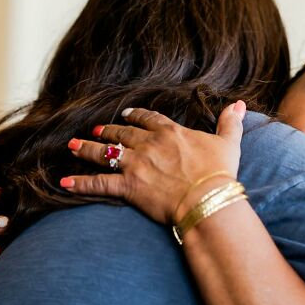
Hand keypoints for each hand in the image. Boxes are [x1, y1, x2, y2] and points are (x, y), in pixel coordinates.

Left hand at [60, 102, 245, 224]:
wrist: (207, 199)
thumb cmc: (219, 173)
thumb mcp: (228, 143)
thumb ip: (230, 123)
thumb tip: (240, 105)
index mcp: (171, 132)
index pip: (149, 119)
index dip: (136, 116)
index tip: (127, 115)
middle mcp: (149, 144)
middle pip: (122, 133)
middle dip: (108, 130)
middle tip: (96, 129)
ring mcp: (136, 164)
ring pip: (105, 153)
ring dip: (88, 149)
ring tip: (74, 146)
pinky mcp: (127, 186)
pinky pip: (99, 183)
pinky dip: (80, 183)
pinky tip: (64, 182)